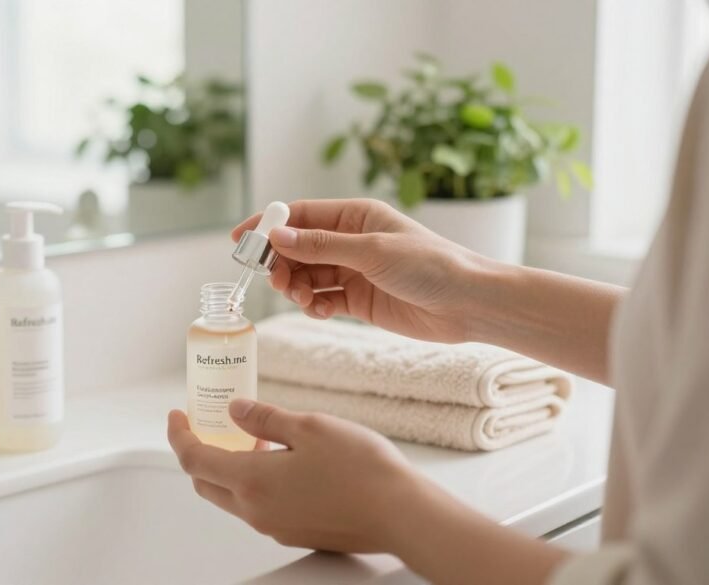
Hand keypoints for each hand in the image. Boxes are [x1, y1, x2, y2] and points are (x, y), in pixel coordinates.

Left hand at [168, 400, 568, 583]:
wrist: (403, 514)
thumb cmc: (362, 469)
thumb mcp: (308, 426)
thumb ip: (263, 418)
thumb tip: (234, 410)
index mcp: (252, 483)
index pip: (194, 460)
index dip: (179, 434)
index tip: (177, 414)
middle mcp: (256, 512)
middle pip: (206, 483)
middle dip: (199, 452)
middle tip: (207, 423)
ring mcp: (275, 527)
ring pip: (231, 497)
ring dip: (228, 468)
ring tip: (249, 437)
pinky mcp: (295, 532)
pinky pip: (258, 507)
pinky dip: (252, 483)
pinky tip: (277, 461)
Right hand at [232, 198, 493, 342]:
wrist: (468, 304)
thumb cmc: (430, 266)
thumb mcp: (371, 251)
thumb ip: (320, 246)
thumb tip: (277, 236)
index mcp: (356, 215)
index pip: (300, 214)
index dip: (268, 225)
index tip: (240, 240)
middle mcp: (351, 241)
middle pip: (298, 248)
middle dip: (281, 264)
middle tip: (277, 281)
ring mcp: (354, 271)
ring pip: (307, 276)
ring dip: (297, 287)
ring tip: (305, 299)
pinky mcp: (359, 300)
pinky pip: (323, 299)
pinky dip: (315, 305)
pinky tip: (322, 311)